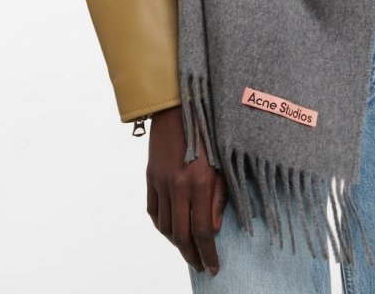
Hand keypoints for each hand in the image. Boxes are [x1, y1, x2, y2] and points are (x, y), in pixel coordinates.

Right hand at [146, 103, 228, 274]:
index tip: (214, 268)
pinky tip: (172, 230)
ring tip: (189, 250)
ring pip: (165, 226)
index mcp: (199, 182)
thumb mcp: (223, 162)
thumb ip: (219, 198)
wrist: (180, 106)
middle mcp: (177, 186)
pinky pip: (154, 211)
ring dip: (177, 243)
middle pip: (181, 235)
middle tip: (201, 266)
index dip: (208, 254)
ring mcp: (161, 182)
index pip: (201, 231)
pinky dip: (162, 226)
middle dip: (192, 256)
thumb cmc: (210, 130)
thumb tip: (212, 230)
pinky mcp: (151, 176)